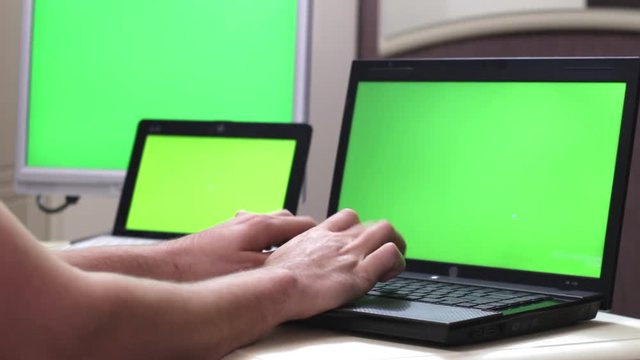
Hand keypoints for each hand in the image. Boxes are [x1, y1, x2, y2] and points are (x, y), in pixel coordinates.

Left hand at [164, 210, 316, 280]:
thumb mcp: (250, 272)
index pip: (303, 223)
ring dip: (281, 238)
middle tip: (309, 252)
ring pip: (270, 225)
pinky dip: (262, 241)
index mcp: (261, 225)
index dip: (319, 235)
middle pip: (288, 221)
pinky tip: (257, 256)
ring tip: (285, 255)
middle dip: (301, 235)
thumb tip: (300, 263)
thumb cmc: (203, 269)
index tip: (327, 244)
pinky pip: (253, 232)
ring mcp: (236, 225)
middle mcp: (249, 219)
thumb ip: (278, 263)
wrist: (166, 268)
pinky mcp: (224, 234)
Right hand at [264, 209, 405, 319]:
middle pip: (372, 222)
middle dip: (383, 238)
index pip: (347, 218)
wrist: (276, 287)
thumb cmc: (272, 278)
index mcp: (318, 235)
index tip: (357, 246)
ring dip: (395, 245)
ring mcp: (351, 253)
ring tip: (391, 264)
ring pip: (386, 230)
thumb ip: (293, 256)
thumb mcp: (281, 257)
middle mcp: (338, 239)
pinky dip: (396, 263)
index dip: (358, 230)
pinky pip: (390, 255)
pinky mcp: (360, 274)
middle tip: (380, 254)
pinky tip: (387, 276)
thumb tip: (286, 265)